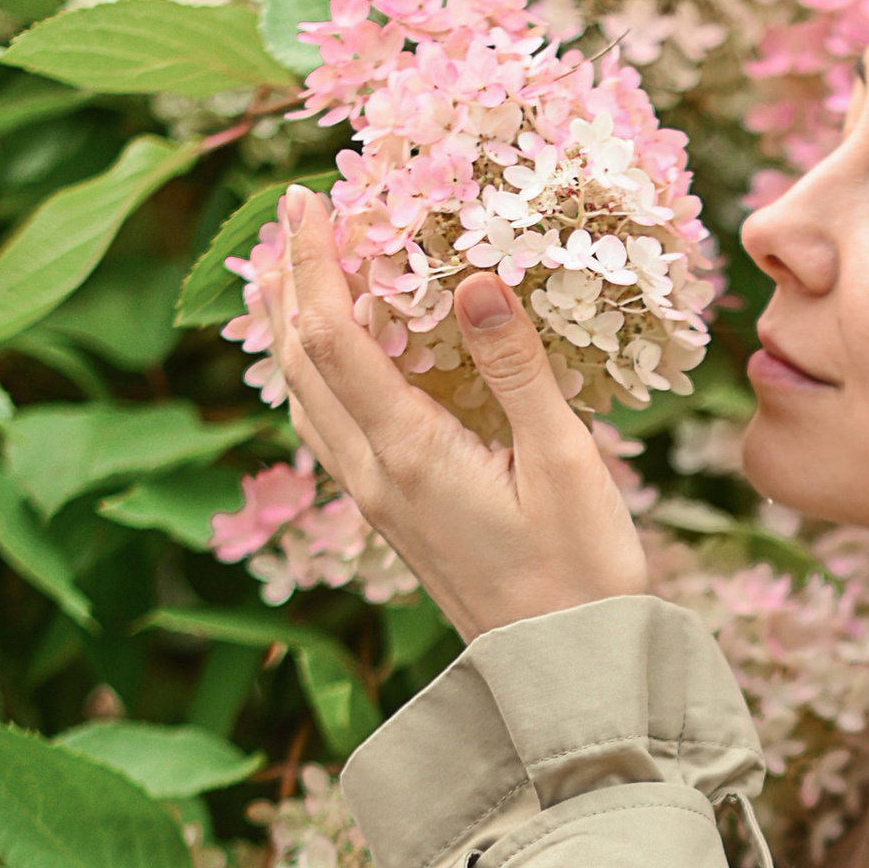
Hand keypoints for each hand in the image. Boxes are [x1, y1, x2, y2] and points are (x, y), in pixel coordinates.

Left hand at [273, 188, 650, 644]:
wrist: (567, 671)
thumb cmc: (582, 572)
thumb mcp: (565, 461)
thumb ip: (516, 367)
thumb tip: (474, 277)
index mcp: (407, 453)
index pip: (333, 335)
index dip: (314, 260)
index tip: (306, 196)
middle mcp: (373, 475)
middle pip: (298, 364)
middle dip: (286, 285)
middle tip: (288, 219)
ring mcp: (376, 501)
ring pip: (305, 401)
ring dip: (290, 332)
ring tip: (290, 276)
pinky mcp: (392, 518)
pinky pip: (330, 432)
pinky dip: (317, 377)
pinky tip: (336, 364)